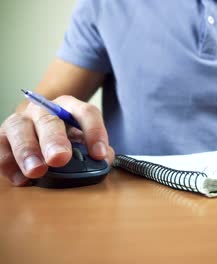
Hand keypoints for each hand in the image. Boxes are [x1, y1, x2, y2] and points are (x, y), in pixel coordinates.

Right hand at [0, 96, 114, 185]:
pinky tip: (21, 179)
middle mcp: (44, 110)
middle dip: (54, 140)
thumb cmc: (67, 138)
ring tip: (37, 171)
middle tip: (59, 158)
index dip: (94, 132)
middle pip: (49, 120)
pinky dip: (8, 163)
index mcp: (70, 107)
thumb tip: (104, 160)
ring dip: (27, 151)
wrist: (39, 130)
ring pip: (19, 129)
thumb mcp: (85, 141)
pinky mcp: (2, 136)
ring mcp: (21, 121)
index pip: (86, 112)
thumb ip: (98, 150)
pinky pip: (0, 147)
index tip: (98, 154)